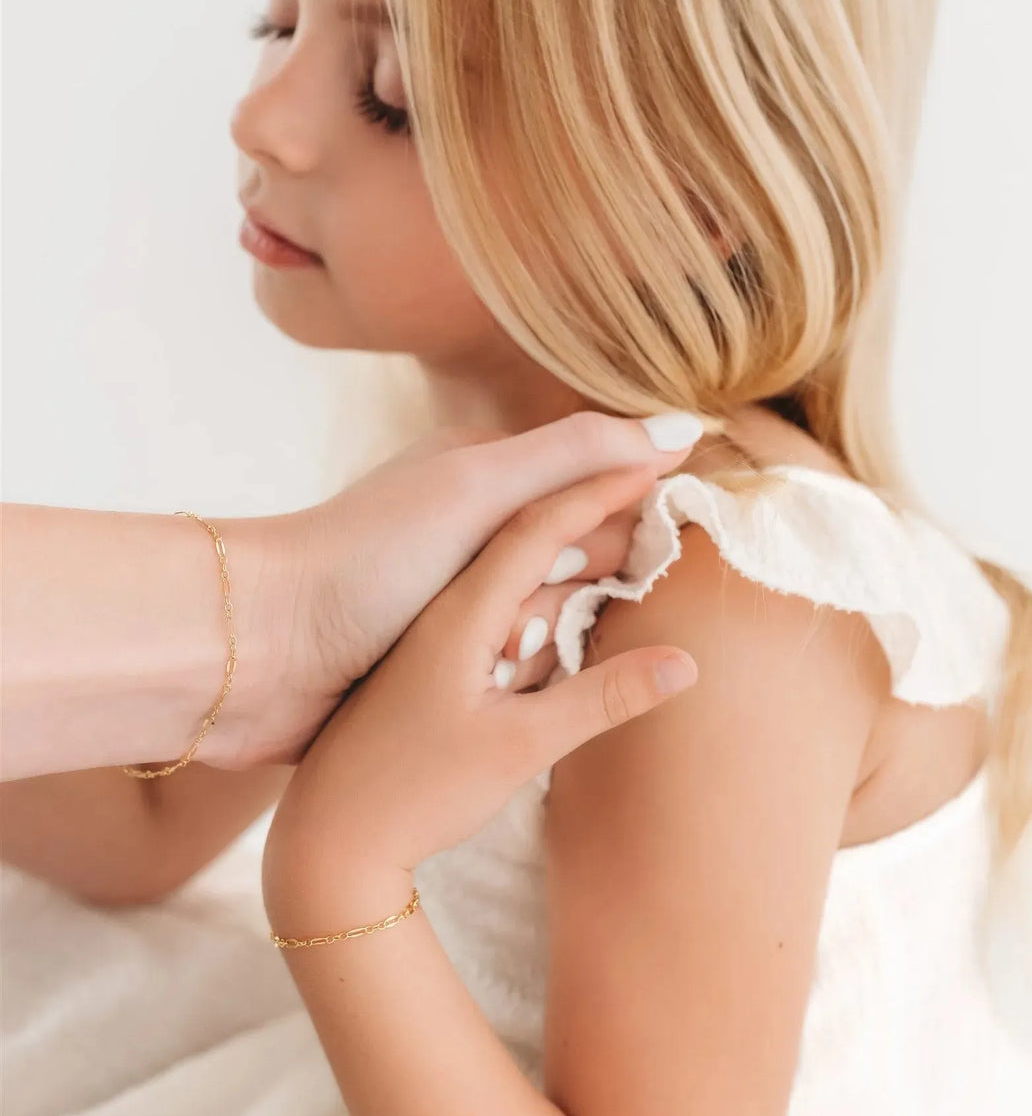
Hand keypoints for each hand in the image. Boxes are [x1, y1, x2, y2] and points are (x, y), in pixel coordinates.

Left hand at [261, 462, 698, 910]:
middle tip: (608, 599)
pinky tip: (542, 688)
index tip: (689, 519)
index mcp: (474, 480)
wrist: (257, 659)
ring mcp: (444, 600)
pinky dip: (533, 671)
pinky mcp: (428, 661)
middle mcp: (462, 535)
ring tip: (561, 650)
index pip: (583, 480)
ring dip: (563, 627)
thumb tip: (678, 427)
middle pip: (568, 548)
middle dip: (595, 572)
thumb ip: (574, 455)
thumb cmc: (362, 563)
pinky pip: (509, 664)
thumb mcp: (477, 489)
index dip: (634, 498)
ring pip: (544, 610)